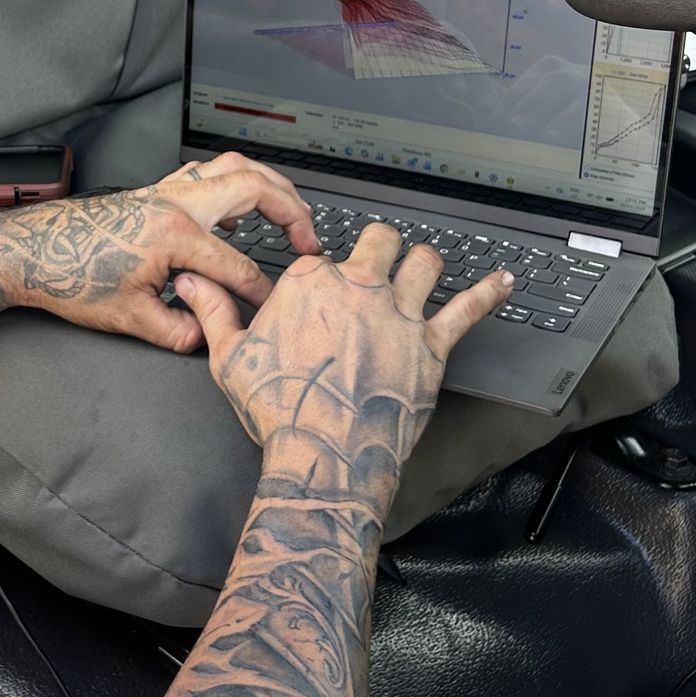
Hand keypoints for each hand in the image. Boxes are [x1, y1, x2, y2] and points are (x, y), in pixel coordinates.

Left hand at [0, 152, 321, 351]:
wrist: (30, 250)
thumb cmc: (70, 278)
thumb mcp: (129, 318)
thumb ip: (179, 329)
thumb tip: (209, 335)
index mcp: (175, 233)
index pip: (239, 265)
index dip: (263, 293)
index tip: (275, 310)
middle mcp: (176, 201)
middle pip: (256, 187)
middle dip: (293, 211)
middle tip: (311, 240)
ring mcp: (166, 189)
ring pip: (234, 167)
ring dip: (270, 185)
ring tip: (292, 211)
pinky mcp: (156, 190)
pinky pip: (210, 172)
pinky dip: (237, 182)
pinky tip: (241, 211)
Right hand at [173, 223, 512, 507]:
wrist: (324, 454)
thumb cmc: (279, 410)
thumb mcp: (228, 358)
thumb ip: (214, 310)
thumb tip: (191, 283)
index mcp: (310, 280)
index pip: (324, 254)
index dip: (325, 272)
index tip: (323, 288)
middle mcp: (358, 286)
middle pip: (379, 241)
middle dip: (380, 248)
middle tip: (379, 263)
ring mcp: (398, 313)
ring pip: (424, 261)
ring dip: (425, 263)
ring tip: (424, 267)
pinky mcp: (431, 345)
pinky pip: (468, 307)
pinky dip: (489, 291)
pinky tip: (503, 281)